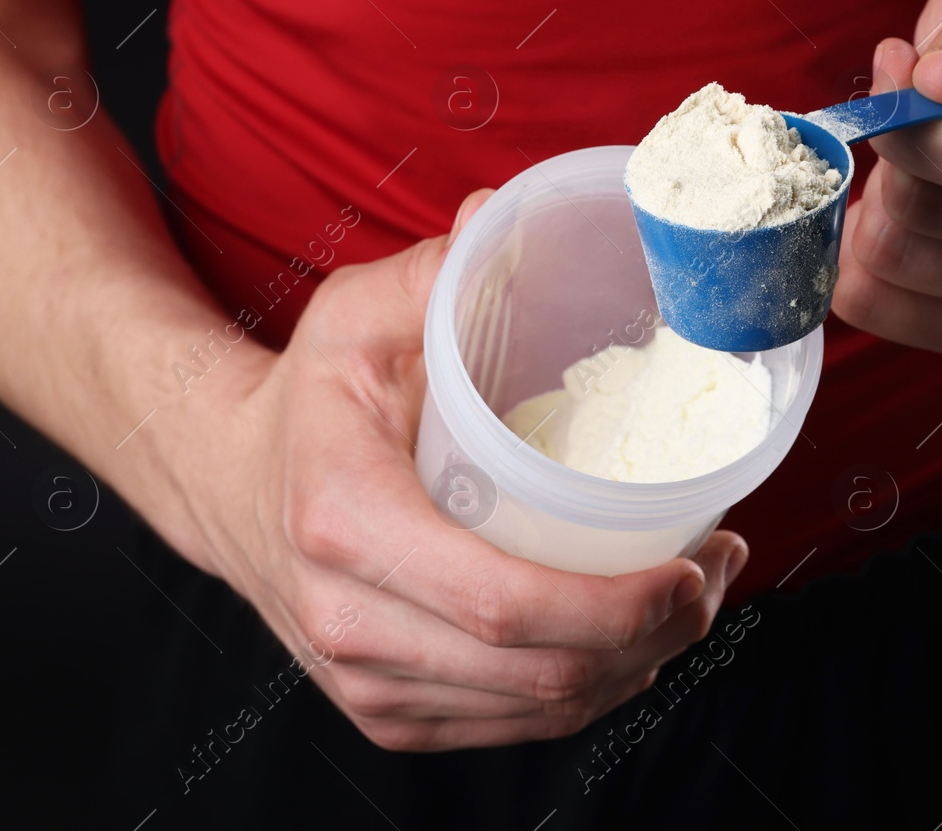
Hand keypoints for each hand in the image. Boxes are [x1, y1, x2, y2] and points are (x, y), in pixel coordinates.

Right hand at [173, 190, 747, 749]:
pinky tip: (628, 641)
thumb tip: (507, 214)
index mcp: (348, 526)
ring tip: (694, 598)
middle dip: (656, 636)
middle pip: (538, 672)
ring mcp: (364, 682)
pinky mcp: (385, 711)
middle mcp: (350, 623)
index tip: (694, 566)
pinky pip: (510, 727)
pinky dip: (586, 692)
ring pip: (535, 710)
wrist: (223, 480)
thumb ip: (436, 271)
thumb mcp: (355, 313)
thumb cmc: (306, 396)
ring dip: (636, 666)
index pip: (504, 606)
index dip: (616, 607)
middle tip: (719, 573)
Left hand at [832, 0, 941, 357]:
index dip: (917, 128)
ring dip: (876, 201)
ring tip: (919, 159)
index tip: (898, 74)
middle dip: (890, 151)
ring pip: (894, 259)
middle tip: (914, 112)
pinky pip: (882, 308)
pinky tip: (898, 211)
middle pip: (929, 211)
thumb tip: (937, 86)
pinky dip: (861, 257)